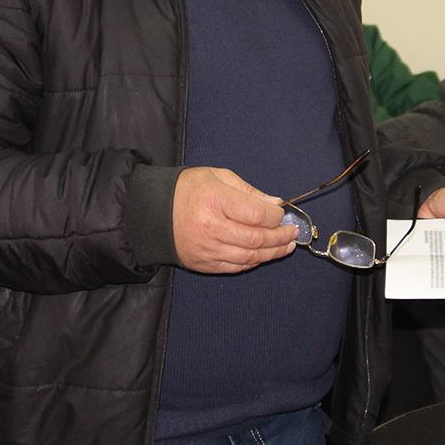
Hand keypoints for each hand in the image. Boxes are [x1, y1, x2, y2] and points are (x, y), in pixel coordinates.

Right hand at [173, 167, 298, 273]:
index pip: (257, 215)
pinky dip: (253, 262)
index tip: (283, 214)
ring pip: (249, 257)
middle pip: (257, 239)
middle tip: (292, 233)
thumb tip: (275, 204)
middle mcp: (211, 227)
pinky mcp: (203, 264)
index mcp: (215, 200)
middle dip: (280, 237)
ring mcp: (207, 249)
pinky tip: (264, 255)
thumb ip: (248, 191)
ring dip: (272, 253)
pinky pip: (235, 267)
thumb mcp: (217, 176)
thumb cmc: (186, 189)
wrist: (151, 212)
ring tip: (286, 246)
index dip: (276, 217)